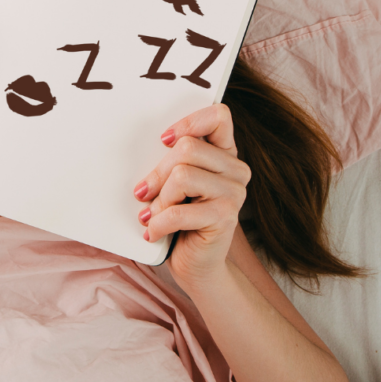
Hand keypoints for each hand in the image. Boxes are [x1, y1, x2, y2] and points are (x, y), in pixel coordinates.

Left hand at [134, 104, 250, 292]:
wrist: (195, 265)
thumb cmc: (179, 221)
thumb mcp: (174, 184)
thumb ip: (172, 161)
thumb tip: (148, 146)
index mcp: (225, 154)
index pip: (219, 116)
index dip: (188, 122)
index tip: (164, 140)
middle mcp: (236, 170)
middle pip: (186, 148)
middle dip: (157, 174)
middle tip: (144, 193)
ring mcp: (234, 193)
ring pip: (181, 176)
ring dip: (159, 200)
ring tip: (153, 214)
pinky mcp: (225, 217)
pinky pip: (178, 211)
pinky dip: (158, 223)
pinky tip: (154, 231)